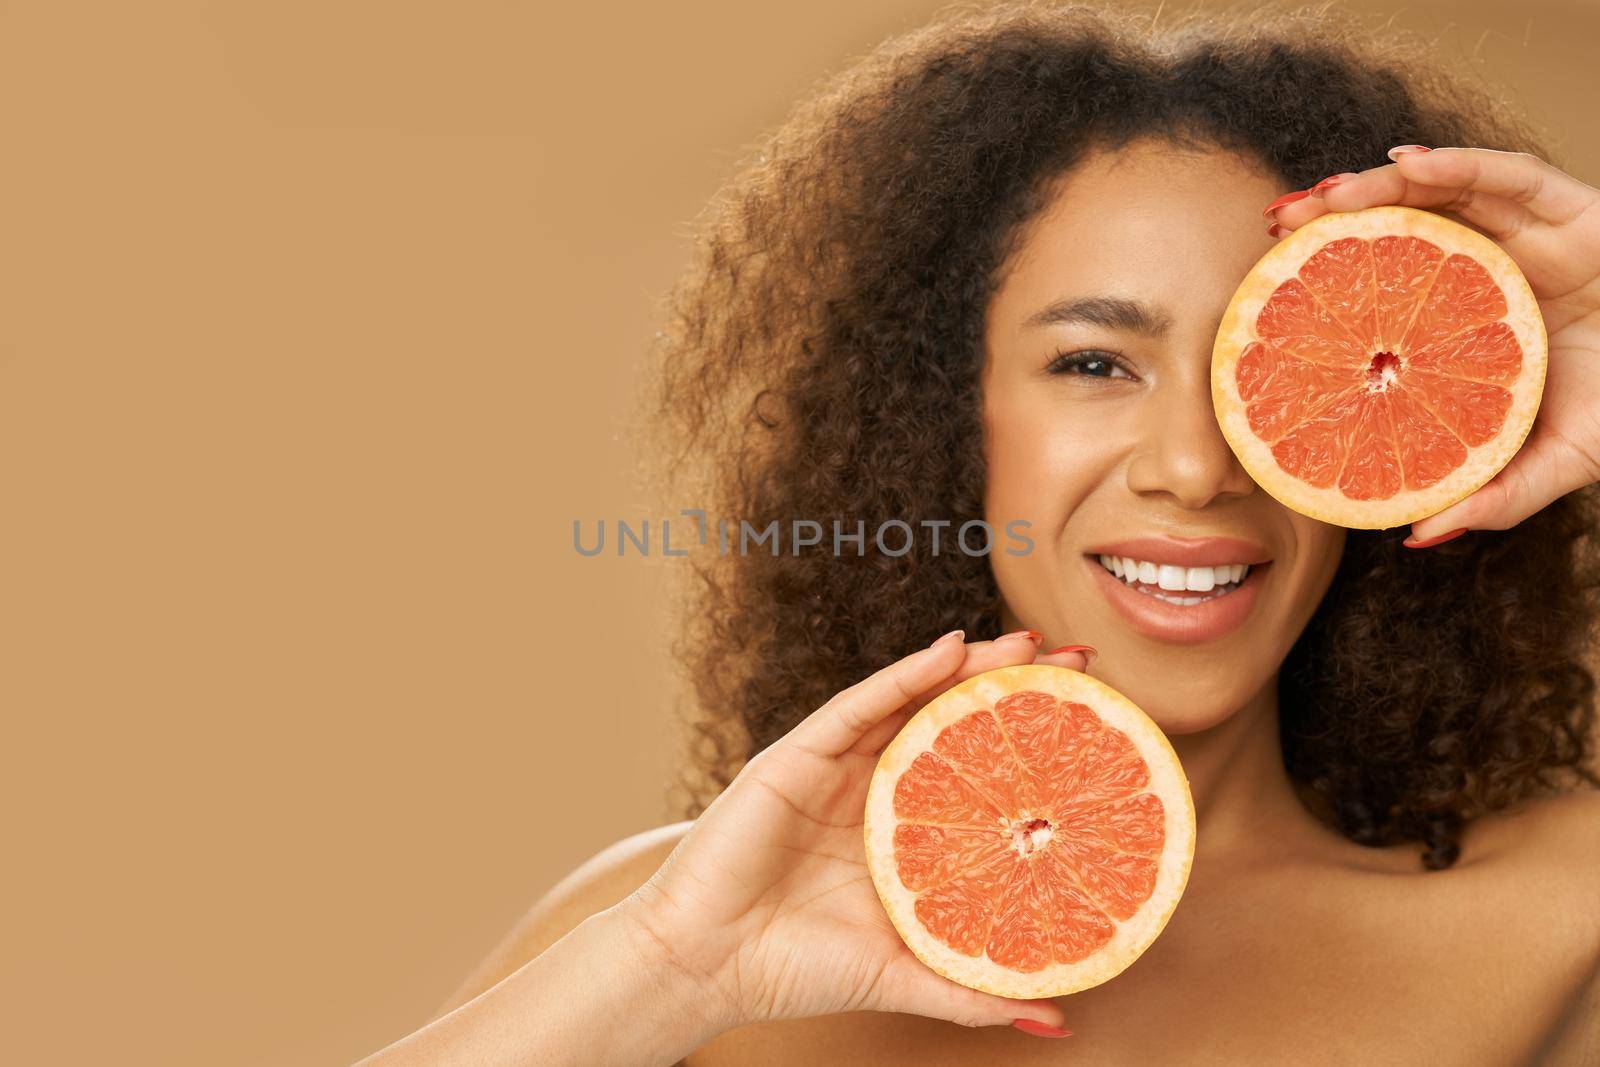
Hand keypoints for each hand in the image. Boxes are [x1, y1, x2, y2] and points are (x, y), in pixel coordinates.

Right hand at [622, 631, 1092, 1037]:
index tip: (1095, 725)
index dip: (1030, 745)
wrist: (706, 967)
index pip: (975, 772)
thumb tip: (1059, 1018)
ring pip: (911, 701)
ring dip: (970, 668)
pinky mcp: (797, 756)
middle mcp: (870, 790)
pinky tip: (951, 649)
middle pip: (951, 723)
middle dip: (1013, 690)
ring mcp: (834, 768)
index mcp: (898, 833)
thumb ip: (974, 990)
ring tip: (1028, 645)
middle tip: (1077, 663)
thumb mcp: (905, 976)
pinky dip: (906, 674)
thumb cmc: (794, 971)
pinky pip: (859, 704)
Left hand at [1267, 146, 1599, 544]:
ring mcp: (1527, 232)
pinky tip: (1408, 163)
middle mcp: (1486, 266)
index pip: (1384, 286)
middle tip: (1278, 227)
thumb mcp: (1551, 465)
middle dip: (1334, 218)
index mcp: (1464, 317)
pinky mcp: (1573, 205)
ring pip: (1439, 192)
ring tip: (1327, 197)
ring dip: (1376, 186)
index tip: (1266, 284)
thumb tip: (1411, 534)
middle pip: (1397, 228)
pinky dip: (1455, 163)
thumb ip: (1490, 496)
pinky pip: (1506, 174)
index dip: (1324, 279)